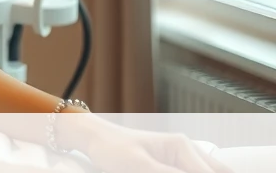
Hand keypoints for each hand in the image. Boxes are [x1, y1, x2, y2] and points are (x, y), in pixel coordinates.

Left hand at [73, 119, 232, 172]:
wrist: (94, 139)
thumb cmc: (112, 148)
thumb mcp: (140, 166)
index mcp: (182, 146)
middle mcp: (187, 152)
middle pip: (216, 171)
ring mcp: (181, 160)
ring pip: (206, 171)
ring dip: (200, 172)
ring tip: (160, 171)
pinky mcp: (172, 167)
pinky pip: (191, 171)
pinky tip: (173, 172)